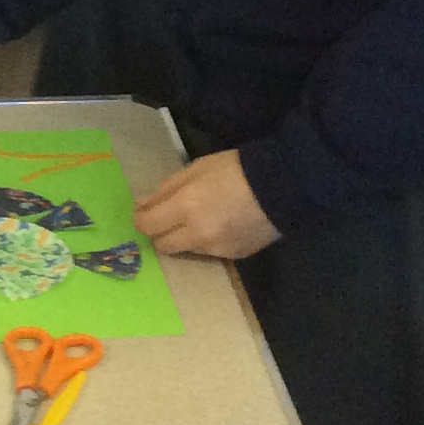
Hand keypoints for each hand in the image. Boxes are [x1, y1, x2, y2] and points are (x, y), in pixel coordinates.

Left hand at [133, 150, 280, 260]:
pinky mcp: (234, 256)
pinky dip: (208, 241)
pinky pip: (210, 252)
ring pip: (186, 250)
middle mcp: (197, 235)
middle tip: (168, 217)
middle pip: (163, 245)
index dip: (140, 220)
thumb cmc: (235, 169)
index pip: (148, 225)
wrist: (283, 186)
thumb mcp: (196, 168)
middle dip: (160, 233)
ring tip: (202, 217)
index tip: (143, 213)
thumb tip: (142, 205)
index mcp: (185, 207)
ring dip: (185, 237)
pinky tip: (223, 224)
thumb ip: (166, 188)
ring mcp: (216, 249)